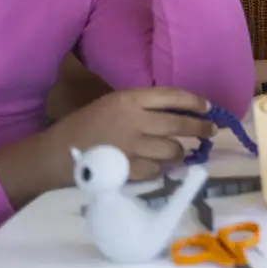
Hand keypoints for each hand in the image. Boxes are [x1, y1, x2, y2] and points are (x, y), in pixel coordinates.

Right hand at [0, 88, 215, 205]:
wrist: (55, 153)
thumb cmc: (85, 124)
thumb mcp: (113, 102)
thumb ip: (142, 106)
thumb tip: (175, 112)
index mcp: (130, 99)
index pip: (172, 96)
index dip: (194, 102)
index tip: (208, 108)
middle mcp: (135, 121)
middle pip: (178, 124)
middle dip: (200, 128)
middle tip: (211, 132)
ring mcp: (132, 148)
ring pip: (171, 150)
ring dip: (181, 152)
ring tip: (183, 153)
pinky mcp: (126, 170)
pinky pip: (156, 171)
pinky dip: (162, 170)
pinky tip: (161, 168)